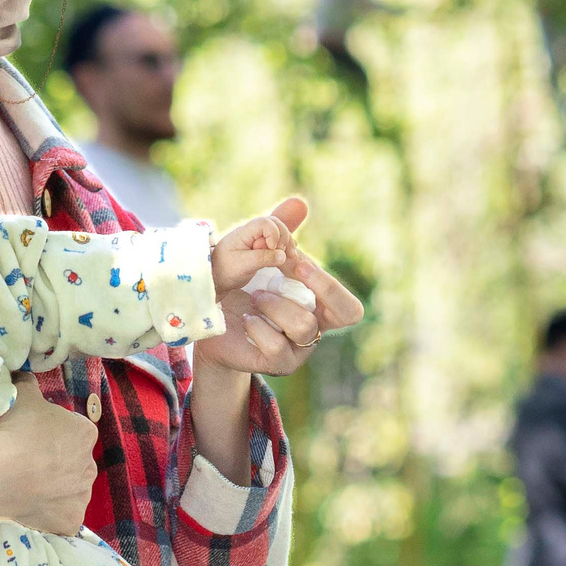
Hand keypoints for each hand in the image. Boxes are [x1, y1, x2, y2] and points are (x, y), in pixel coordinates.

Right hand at [0, 374, 98, 534]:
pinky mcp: (70, 520)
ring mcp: (81, 496)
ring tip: (23, 486)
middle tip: (23, 463)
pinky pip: (63, 518)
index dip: (49, 435)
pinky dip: (50, 516)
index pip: (72, 432)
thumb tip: (25, 377)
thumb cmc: (10, 429)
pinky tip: (29, 509)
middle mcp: (90, 464)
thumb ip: (28, 384)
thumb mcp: (19, 394)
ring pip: (69, 491)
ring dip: (53, 489)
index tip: (29, 438)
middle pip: (72, 462)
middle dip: (54, 463)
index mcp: (84, 433)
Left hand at [193, 197, 365, 378]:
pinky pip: (277, 346)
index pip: (351, 306)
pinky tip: (246, 319)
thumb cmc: (244, 289)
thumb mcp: (262, 258)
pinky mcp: (277, 363)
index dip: (332, 284)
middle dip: (318, 287)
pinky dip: (258, 327)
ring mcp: (300, 350)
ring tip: (256, 297)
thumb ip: (281, 231)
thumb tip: (299, 201)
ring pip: (304, 326)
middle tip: (290, 268)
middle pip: (345, 314)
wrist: (214, 325)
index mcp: (321, 307)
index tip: (300, 263)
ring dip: (276, 305)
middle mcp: (317, 329)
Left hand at [209, 211, 292, 294]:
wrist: (217, 277)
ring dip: (287, 242)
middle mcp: (252, 232)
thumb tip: (283, 255)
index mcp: (244, 232)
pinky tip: (289, 257)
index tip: (271, 250)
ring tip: (289, 256)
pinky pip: (278, 241)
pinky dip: (286, 247)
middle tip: (284, 254)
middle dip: (284, 237)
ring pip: (279, 232)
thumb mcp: (243, 265)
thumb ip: (262, 258)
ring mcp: (258, 238)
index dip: (274, 235)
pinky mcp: (263, 247)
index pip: (265, 223)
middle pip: (276, 224)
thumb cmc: (226, 270)